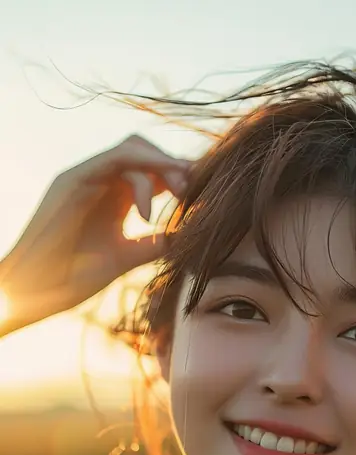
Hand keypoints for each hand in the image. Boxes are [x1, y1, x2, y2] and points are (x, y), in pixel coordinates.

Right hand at [0, 135, 189, 331]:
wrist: (34, 290)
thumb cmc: (72, 277)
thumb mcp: (122, 259)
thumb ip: (151, 246)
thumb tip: (181, 239)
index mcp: (114, 198)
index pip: (152, 173)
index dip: (180, 177)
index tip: (204, 193)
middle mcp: (101, 182)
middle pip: (146, 153)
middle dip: (174, 167)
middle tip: (192, 192)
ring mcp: (87, 177)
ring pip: (133, 149)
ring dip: (163, 165)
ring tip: (179, 192)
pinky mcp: (74, 179)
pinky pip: (115, 158)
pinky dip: (143, 166)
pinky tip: (158, 191)